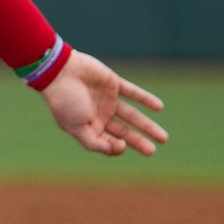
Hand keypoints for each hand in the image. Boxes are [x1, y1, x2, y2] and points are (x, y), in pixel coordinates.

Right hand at [41, 50, 166, 157]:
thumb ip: (96, 143)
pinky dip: (146, 99)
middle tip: (153, 151)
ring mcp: (107, 100)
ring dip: (147, 126)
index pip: (108, 142)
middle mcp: (100, 115)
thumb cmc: (64, 102)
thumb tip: (121, 148)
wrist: (59, 72)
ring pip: (132, 115)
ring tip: (163, 138)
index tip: (122, 145)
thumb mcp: (76, 128)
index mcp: (89, 127)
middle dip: (138, 142)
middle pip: (124, 132)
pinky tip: (159, 107)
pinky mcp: (113, 84)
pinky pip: (132, 93)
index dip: (117, 147)